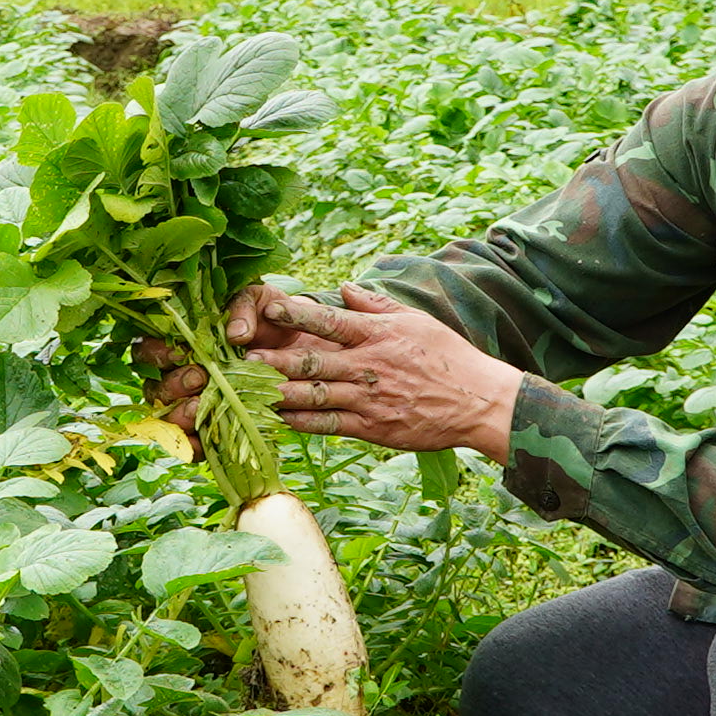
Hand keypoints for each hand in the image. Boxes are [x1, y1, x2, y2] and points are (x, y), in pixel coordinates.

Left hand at [144, 283, 522, 461]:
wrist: (478, 402)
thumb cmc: (447, 357)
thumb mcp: (415, 320)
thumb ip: (376, 305)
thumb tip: (346, 287)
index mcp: (378, 335)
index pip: (331, 320)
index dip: (298, 315)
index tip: (268, 307)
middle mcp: (369, 366)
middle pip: (312, 362)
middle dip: (272, 361)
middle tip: (237, 358)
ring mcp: (368, 399)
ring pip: (313, 396)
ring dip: (275, 394)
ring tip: (242, 392)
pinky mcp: (371, 428)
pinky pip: (328, 425)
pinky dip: (300, 423)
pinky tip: (273, 420)